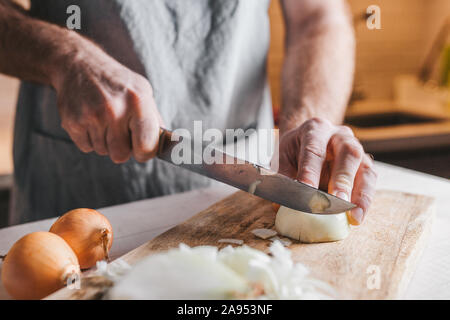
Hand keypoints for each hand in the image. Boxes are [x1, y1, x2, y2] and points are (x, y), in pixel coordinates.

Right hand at [52, 36, 162, 162]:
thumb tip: (168, 144)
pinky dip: (89, 139)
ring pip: (103, 152)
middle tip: (120, 131)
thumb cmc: (116, 81)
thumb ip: (155, 119)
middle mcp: (114, 109)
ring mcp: (91, 116)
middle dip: (122, 148)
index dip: (145, 152)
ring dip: (105, 142)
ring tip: (103, 120)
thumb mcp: (142, 91)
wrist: (79, 64)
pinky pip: (86, 147)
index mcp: (138, 101)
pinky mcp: (72, 122)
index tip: (142, 149)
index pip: (146, 146)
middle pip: (121, 155)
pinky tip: (91, 120)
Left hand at [278, 118, 376, 224]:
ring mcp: (356, 148)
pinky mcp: (365, 165)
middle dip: (342, 180)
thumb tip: (281, 205)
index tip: (307, 193)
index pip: (313, 150)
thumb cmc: (295, 151)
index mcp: (315, 129)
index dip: (311, 173)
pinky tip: (356, 216)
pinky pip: (370, 181)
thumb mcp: (283, 158)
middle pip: (347, 154)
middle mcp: (339, 136)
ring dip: (360, 194)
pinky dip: (364, 200)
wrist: (308, 141)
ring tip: (353, 216)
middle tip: (337, 202)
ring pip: (365, 168)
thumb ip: (283, 179)